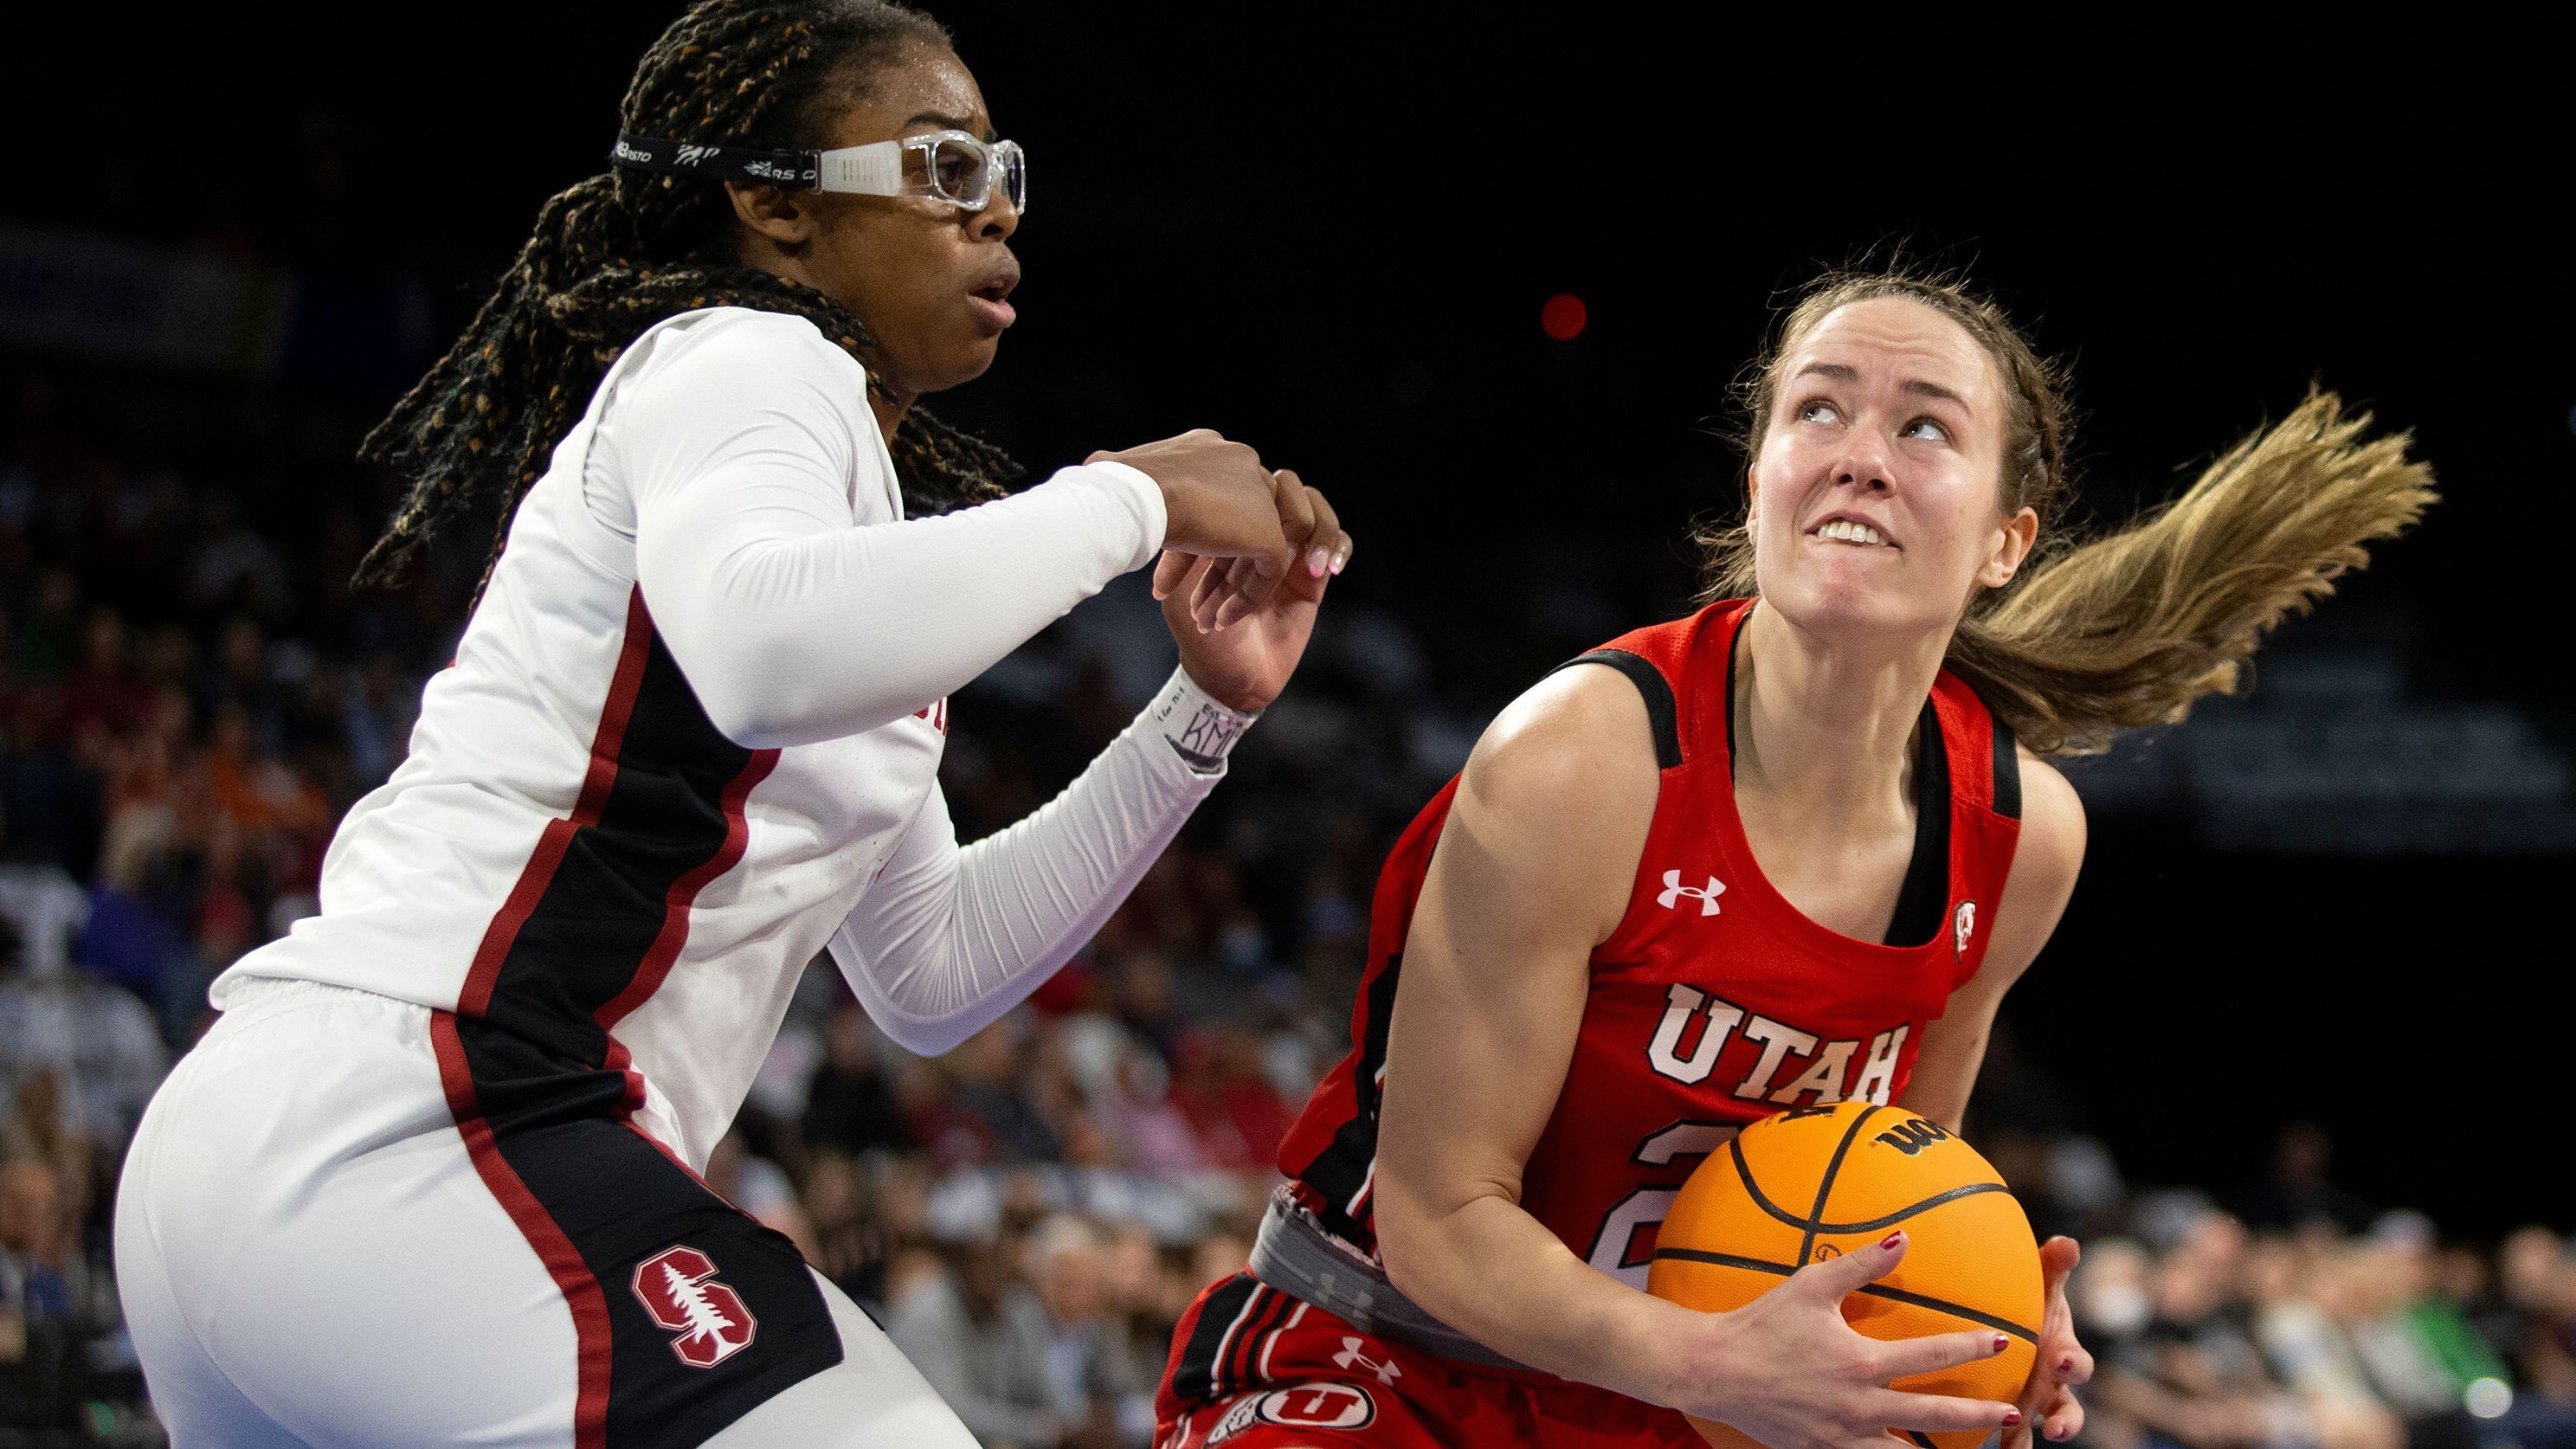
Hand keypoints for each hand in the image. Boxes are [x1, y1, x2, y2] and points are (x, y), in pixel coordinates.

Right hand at [1089, 430, 1295, 619]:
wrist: (1134, 496)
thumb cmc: (1114, 488)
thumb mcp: (1124, 478)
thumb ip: (1140, 486)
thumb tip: (1100, 470)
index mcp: (1209, 449)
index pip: (1210, 500)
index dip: (1190, 542)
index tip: (1164, 574)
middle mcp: (1240, 465)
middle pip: (1234, 526)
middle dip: (1211, 569)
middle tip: (1189, 602)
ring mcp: (1259, 498)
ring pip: (1251, 551)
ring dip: (1226, 589)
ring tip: (1203, 619)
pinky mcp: (1268, 531)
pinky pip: (1267, 572)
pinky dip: (1245, 599)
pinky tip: (1220, 620)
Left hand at [1156, 468, 1350, 712]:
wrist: (1230, 680)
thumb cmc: (1199, 637)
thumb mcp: (1180, 588)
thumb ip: (1190, 546)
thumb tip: (1208, 500)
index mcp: (1225, 528)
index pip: (1243, 491)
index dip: (1239, 511)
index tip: (1222, 543)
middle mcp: (1260, 533)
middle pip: (1285, 491)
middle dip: (1278, 520)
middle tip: (1271, 553)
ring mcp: (1290, 553)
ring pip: (1316, 511)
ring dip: (1313, 531)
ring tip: (1307, 563)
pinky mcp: (1315, 577)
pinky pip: (1339, 543)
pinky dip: (1337, 546)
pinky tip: (1325, 567)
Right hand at [1681, 1232, 2023, 1448]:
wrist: (1715, 1370)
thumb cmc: (1762, 1322)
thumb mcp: (1811, 1285)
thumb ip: (1861, 1264)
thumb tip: (1904, 1238)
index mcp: (1860, 1362)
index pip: (1931, 1356)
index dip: (1970, 1347)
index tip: (2002, 1342)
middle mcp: (1858, 1405)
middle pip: (1934, 1415)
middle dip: (1979, 1417)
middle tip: (2013, 1415)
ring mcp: (1842, 1435)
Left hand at [2004, 1237, 2092, 1447]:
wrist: (2004, 1319)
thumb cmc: (2029, 1299)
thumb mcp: (2041, 1283)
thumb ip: (2053, 1265)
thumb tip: (2067, 1243)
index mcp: (2063, 1354)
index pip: (2079, 1365)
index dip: (2075, 1365)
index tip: (2063, 1360)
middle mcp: (2052, 1387)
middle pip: (2069, 1411)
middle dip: (2067, 1420)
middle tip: (2057, 1428)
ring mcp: (2028, 1405)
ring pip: (2034, 1432)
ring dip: (2027, 1443)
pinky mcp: (2002, 1417)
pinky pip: (2000, 1436)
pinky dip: (1993, 1443)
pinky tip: (1974, 1446)